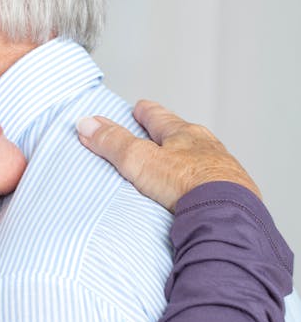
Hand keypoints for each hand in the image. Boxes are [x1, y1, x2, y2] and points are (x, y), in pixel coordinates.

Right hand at [76, 99, 261, 211]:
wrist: (228, 214)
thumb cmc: (187, 183)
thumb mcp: (140, 160)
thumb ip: (113, 143)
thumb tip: (87, 124)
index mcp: (184, 133)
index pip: (159, 117)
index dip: (146, 112)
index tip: (139, 107)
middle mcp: (206, 147)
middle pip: (182, 135)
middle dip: (168, 134)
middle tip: (157, 133)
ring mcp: (222, 169)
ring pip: (200, 157)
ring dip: (187, 159)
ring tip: (176, 165)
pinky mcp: (233, 192)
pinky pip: (212, 181)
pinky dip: (200, 182)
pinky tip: (196, 193)